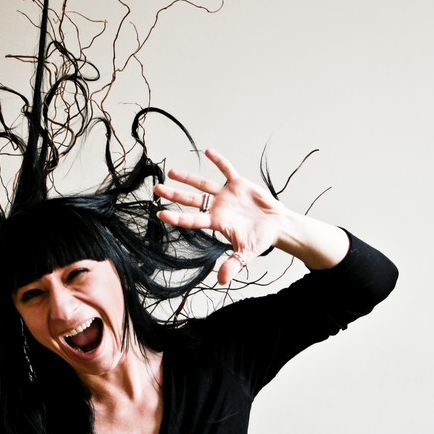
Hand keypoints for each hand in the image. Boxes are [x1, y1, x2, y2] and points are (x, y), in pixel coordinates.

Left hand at [154, 148, 288, 284]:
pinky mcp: (239, 184)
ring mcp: (226, 195)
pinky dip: (219, 161)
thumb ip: (233, 265)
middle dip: (174, 195)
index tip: (160, 214)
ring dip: (188, 177)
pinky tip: (208, 151)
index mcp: (217, 223)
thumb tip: (220, 281)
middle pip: (191, 200)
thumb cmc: (259, 240)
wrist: (276, 226)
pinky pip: (227, 170)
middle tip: (156, 189)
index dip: (177, 218)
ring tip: (171, 172)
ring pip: (203, 184)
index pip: (192, 220)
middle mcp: (217, 207)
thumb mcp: (246, 254)